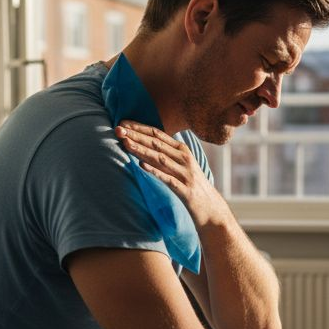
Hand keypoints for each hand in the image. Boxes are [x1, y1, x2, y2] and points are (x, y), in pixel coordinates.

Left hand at [116, 121, 231, 229]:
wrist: (210, 206)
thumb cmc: (190, 184)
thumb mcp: (179, 165)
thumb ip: (164, 154)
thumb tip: (141, 146)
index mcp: (182, 150)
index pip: (157, 134)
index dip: (139, 127)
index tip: (122, 122)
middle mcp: (184, 158)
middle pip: (156, 144)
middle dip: (136, 135)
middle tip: (118, 129)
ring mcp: (185, 174)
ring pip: (160, 159)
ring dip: (142, 150)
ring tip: (126, 143)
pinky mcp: (185, 190)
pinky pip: (168, 179)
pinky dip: (155, 171)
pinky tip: (142, 165)